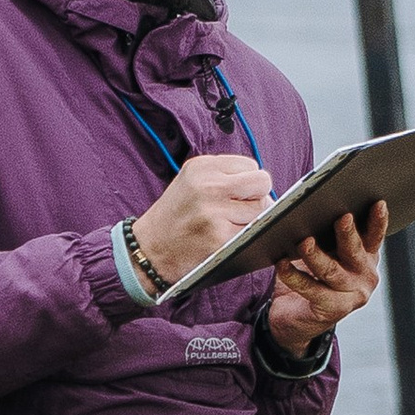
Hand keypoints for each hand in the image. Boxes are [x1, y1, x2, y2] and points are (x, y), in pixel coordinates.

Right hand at [127, 154, 273, 288]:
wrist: (149, 249)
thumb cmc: (176, 216)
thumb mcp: (192, 181)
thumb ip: (224, 176)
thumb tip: (265, 185)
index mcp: (202, 166)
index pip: (250, 165)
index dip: (247, 182)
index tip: (232, 194)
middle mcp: (208, 185)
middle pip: (262, 182)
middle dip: (258, 196)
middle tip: (239, 210)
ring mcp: (214, 211)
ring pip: (262, 209)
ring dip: (252, 219)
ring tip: (227, 225)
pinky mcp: (220, 237)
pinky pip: (253, 232)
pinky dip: (246, 237)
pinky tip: (226, 238)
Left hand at [266, 198, 386, 353]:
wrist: (298, 318)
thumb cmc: (313, 275)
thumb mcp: (326, 253)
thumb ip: (327, 237)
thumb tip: (310, 211)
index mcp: (366, 257)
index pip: (375, 236)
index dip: (378, 220)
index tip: (378, 203)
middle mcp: (365, 276)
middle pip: (354, 251)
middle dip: (348, 234)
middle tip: (342, 217)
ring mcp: (352, 296)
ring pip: (332, 271)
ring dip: (316, 255)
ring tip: (304, 242)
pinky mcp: (333, 310)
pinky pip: (311, 290)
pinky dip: (294, 276)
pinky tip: (282, 264)